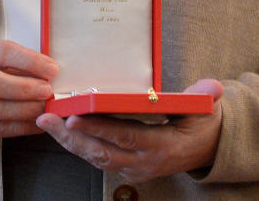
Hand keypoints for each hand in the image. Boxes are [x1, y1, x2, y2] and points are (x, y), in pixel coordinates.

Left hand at [36, 78, 223, 182]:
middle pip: (102, 152)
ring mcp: (134, 169)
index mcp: (162, 147)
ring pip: (96, 157)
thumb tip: (212, 89)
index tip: (74, 117)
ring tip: (46, 122)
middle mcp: (145, 163)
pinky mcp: (127, 168)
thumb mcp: (204, 110)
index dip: (98, 128)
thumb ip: (202, 98)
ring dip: (68, 141)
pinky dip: (78, 145)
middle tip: (46, 119)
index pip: (125, 137)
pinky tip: (60, 130)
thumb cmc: (201, 124)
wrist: (208, 149)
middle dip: (71, 137)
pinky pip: (98, 158)